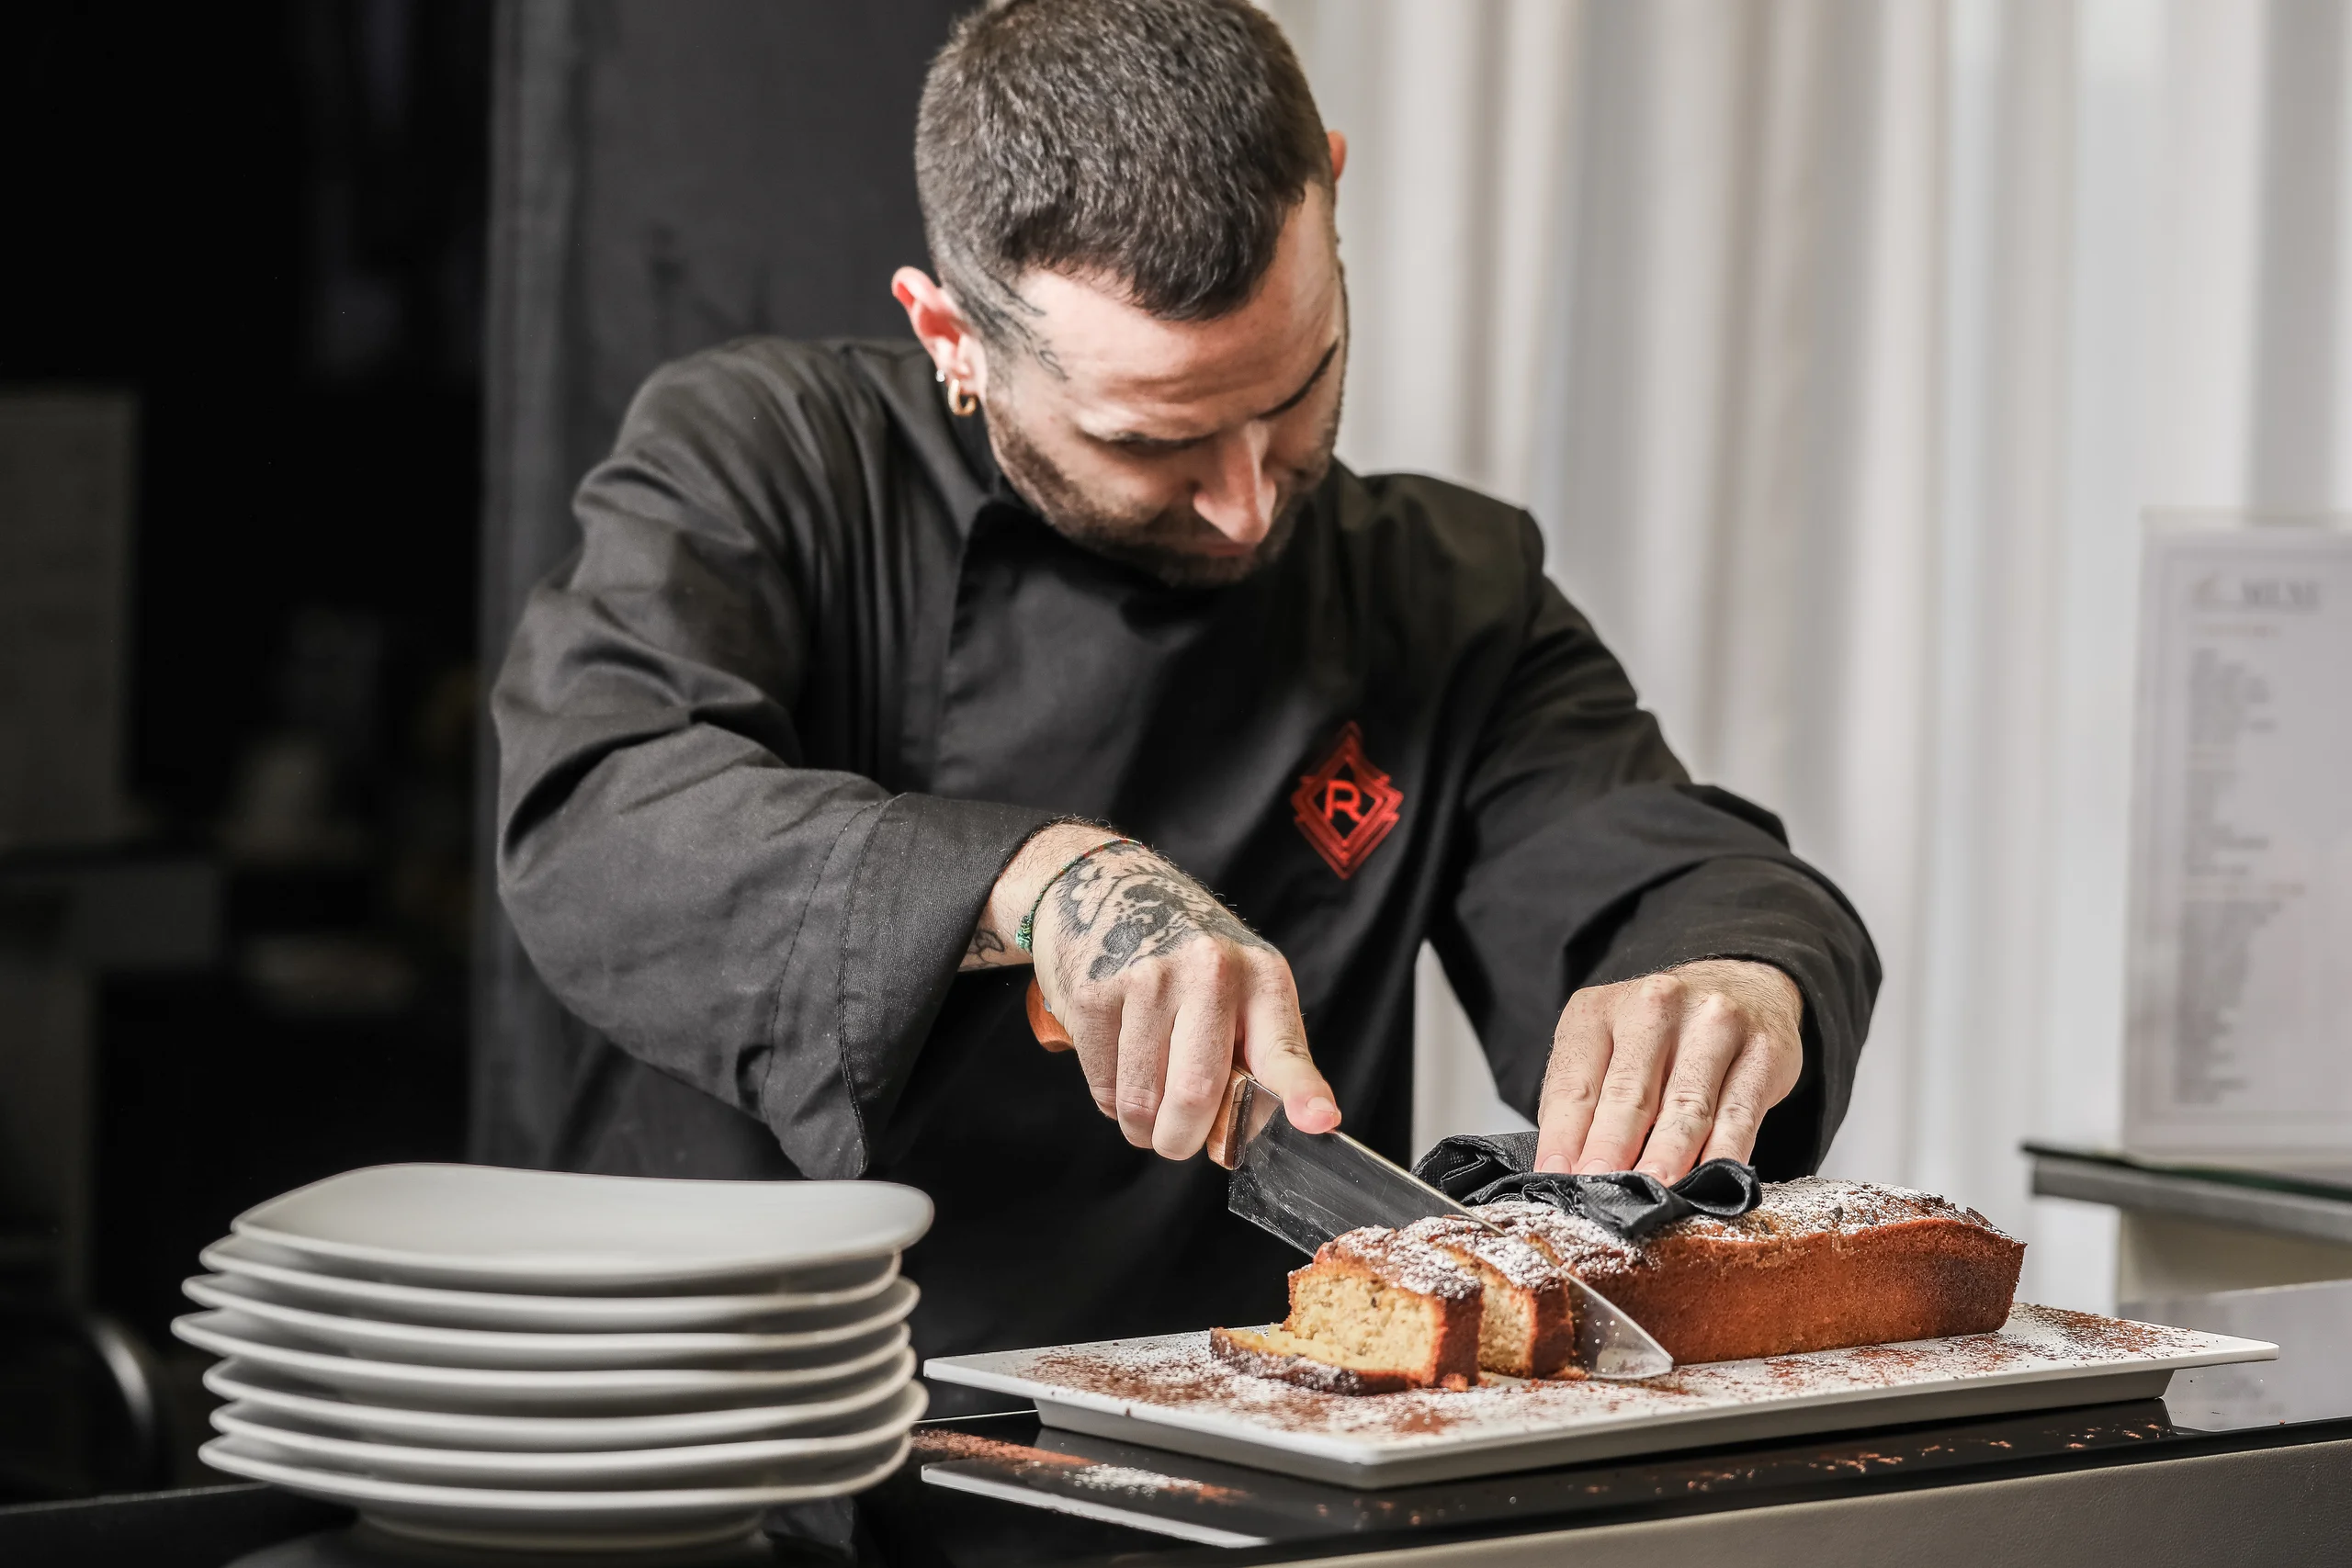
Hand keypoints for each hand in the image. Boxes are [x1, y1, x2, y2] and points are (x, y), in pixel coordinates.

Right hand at [966, 824, 1339, 1158]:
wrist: (1103, 885)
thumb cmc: (1183, 953)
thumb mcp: (1241, 982)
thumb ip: (1258, 1054)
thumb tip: (1258, 1136)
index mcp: (1261, 976)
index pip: (1284, 1048)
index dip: (1301, 1091)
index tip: (1318, 1120)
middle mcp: (1209, 971)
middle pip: (1197, 1094)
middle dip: (1182, 1139)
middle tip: (1177, 1138)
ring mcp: (1147, 979)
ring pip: (1142, 1103)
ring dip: (1141, 1126)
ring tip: (1146, 1100)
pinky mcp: (1094, 993)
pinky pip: (1103, 1086)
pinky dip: (1112, 1099)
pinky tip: (1120, 1065)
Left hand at [1534, 959, 1802, 1181]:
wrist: (1745, 990)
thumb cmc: (1663, 1035)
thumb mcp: (1608, 1051)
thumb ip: (1586, 1105)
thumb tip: (1567, 1173)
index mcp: (1599, 1011)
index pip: (1574, 1085)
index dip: (1563, 1139)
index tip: (1558, 1179)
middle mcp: (1655, 1006)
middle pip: (1629, 1095)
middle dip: (1613, 1152)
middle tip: (1603, 1197)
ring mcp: (1714, 1024)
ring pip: (1686, 1107)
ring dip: (1668, 1158)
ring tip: (1654, 1196)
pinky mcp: (1763, 1051)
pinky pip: (1738, 1115)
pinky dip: (1722, 1155)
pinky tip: (1710, 1183)